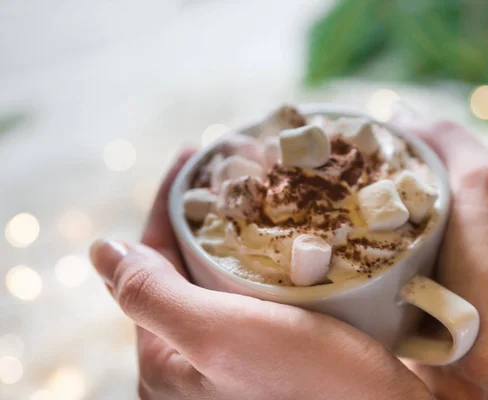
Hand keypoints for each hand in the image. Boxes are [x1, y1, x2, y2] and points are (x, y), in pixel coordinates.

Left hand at [89, 150, 433, 399]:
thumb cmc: (308, 387)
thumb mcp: (218, 336)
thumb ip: (151, 295)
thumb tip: (99, 251)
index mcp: (167, 362)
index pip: (151, 266)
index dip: (169, 207)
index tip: (194, 156)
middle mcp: (198, 363)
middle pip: (186, 269)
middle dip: (203, 216)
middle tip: (231, 168)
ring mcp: (238, 358)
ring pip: (224, 278)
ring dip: (235, 232)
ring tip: (256, 188)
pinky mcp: (278, 352)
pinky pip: (256, 292)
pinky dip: (263, 257)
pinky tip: (282, 232)